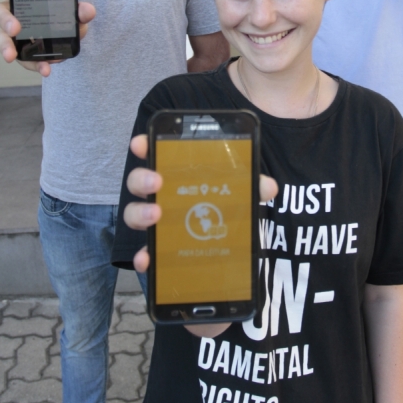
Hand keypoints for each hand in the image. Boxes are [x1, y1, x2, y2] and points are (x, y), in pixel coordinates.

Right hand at [0, 0, 95, 75]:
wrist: (67, 36)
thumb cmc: (63, 16)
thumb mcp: (74, 13)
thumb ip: (80, 11)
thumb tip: (87, 10)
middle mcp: (11, 11)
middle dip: (5, 20)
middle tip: (14, 28)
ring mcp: (11, 32)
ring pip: (1, 37)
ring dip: (6, 46)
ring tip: (11, 56)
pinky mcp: (19, 50)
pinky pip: (21, 58)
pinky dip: (33, 64)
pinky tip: (44, 69)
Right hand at [124, 133, 278, 272]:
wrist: (224, 251)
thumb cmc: (223, 207)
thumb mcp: (239, 193)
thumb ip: (251, 185)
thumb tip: (268, 186)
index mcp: (176, 175)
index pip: (155, 154)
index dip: (144, 146)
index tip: (141, 142)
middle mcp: (160, 195)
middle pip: (138, 182)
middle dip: (142, 178)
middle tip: (157, 180)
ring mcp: (156, 224)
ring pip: (134, 214)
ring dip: (140, 213)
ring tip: (156, 215)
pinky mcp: (158, 251)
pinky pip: (144, 253)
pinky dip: (143, 257)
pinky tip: (147, 259)